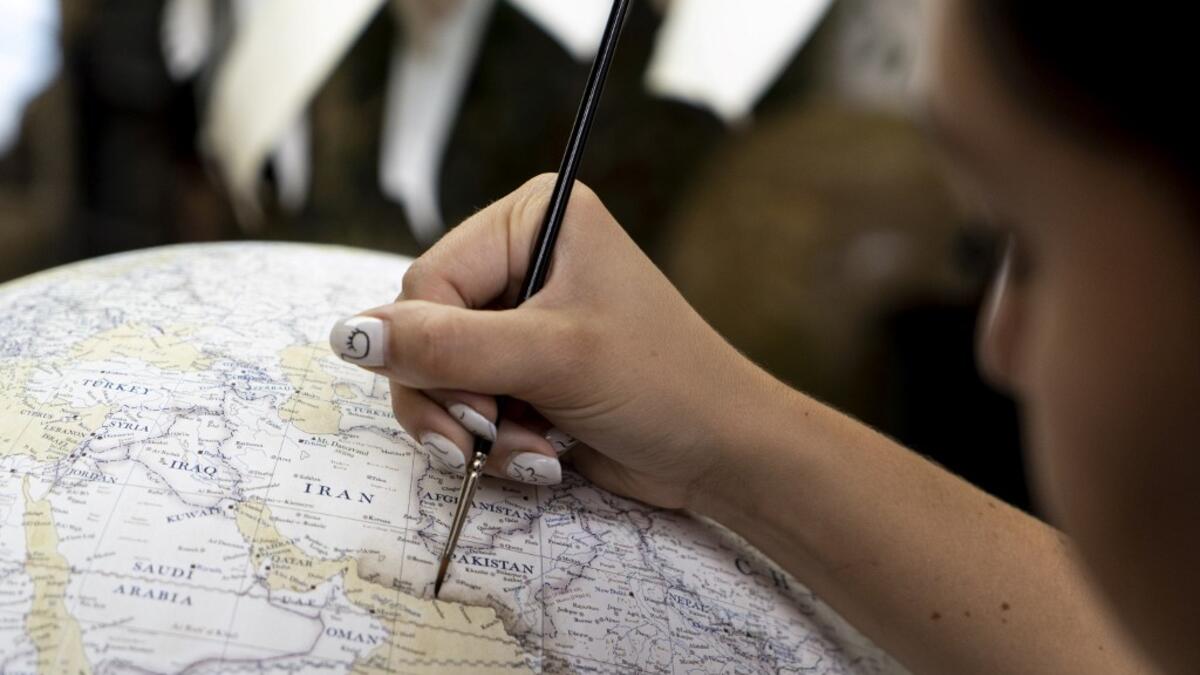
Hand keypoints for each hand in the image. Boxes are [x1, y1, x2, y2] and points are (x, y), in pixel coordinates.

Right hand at [330, 175, 770, 508]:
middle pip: (422, 331)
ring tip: (528, 454)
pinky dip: (496, 444)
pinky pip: (469, 408)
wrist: (722, 453)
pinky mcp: (526, 373)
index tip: (474, 405)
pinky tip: (543, 457)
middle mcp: (521, 261)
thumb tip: (348, 335)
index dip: (430, 349)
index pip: (426, 281)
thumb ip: (446, 346)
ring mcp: (521, 322)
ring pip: (437, 377)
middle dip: (452, 398)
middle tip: (482, 440)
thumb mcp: (550, 357)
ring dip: (475, 431)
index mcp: (532, 221)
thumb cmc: (660, 383)